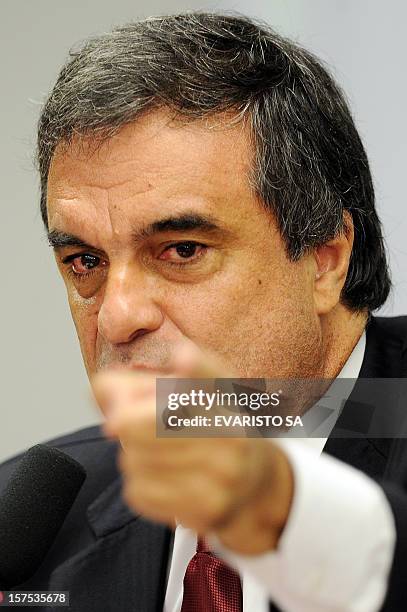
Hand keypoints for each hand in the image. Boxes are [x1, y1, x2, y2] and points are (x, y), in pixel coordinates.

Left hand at [91, 343, 293, 554]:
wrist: (256, 485)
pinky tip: (163, 478)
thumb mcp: (188, 395)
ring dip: (132, 454)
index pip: (214, 377)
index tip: (184, 358)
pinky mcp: (209, 509)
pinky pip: (138, 492)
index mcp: (226, 397)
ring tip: (157, 453)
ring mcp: (223, 475)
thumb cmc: (209, 431)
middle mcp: (232, 433)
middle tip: (129, 421)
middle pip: (143, 421)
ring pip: (135, 459)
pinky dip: (138, 483)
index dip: (198, 367)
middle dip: (124, 421)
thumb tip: (100, 392)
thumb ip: (138, 384)